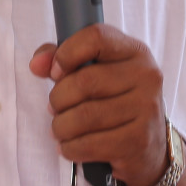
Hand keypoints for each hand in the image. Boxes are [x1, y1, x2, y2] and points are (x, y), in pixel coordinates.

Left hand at [29, 25, 168, 185]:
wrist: (149, 145)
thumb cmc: (115, 101)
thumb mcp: (96, 71)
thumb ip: (61, 58)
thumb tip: (37, 64)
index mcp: (135, 51)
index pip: (96, 37)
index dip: (66, 54)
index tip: (55, 72)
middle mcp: (146, 76)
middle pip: (84, 81)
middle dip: (58, 99)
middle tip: (55, 108)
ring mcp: (146, 109)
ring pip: (84, 116)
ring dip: (61, 126)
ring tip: (60, 129)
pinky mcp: (139, 140)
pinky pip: (90, 144)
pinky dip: (70, 147)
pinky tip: (69, 146)